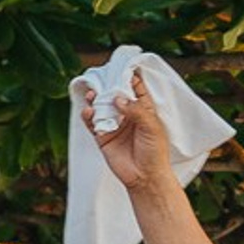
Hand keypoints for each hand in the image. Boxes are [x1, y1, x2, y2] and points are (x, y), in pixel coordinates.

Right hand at [80, 72, 176, 194]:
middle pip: (115, 95)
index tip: (122, 66)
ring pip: (102, 107)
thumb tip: (117, 98)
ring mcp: (114, 125)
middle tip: (102, 77)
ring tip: (93, 95)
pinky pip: (92, 123)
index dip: (129, 77)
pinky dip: (88, 116)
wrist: (145, 177)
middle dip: (108, 86)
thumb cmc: (155, 152)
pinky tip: (88, 111)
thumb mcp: (151, 126)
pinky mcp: (102, 137)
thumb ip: (136, 110)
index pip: (136, 88)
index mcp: (144, 109)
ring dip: (96, 100)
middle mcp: (127, 115)